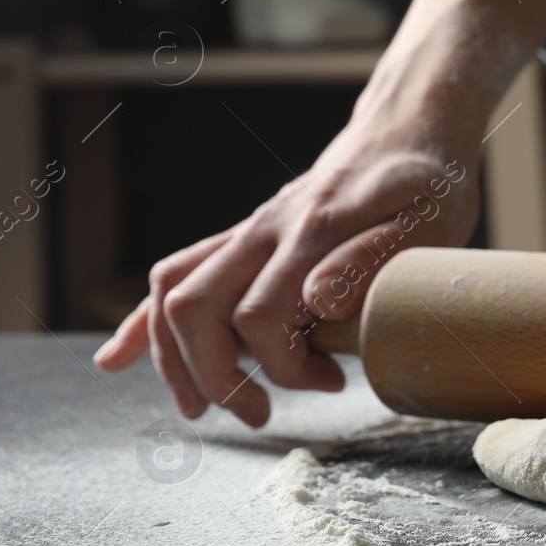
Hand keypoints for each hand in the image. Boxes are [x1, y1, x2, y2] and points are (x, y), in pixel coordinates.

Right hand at [92, 0, 545, 426]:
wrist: (408, 131)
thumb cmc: (427, 186)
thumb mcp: (428, 223)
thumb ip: (372, 259)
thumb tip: (319, 301)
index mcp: (312, 232)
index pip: (262, 317)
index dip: (288, 367)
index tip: (331, 382)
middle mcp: (266, 230)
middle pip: (196, 307)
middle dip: (214, 375)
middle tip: (258, 414)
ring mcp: (249, 232)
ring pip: (174, 292)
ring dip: (174, 359)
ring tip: (200, 407)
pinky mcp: (245, 237)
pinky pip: (177, 275)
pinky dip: (143, 323)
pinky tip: (117, 360)